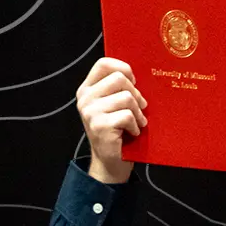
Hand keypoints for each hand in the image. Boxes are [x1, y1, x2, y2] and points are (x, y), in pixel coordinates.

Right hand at [76, 57, 148, 183]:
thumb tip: (140, 74)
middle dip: (136, 93)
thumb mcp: (114, 104)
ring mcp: (90, 112)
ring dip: (138, 112)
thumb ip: (119, 88)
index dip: (124, 68)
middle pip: (119, 78)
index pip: (104, 64)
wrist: (110, 160)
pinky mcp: (99, 125)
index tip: (134, 82)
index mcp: (88, 89)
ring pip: (126, 97)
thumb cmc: (117, 130)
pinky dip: (135, 125)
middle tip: (140, 107)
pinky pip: (127, 115)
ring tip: (136, 122)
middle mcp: (85, 98)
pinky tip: (132, 132)